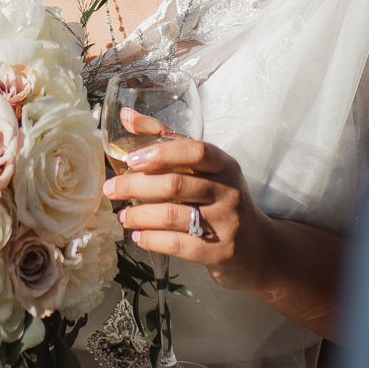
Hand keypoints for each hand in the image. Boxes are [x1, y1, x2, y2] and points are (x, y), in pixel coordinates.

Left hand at [102, 111, 275, 294]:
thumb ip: (167, 140)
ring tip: (122, 216)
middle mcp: (229, 191)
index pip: (195, 151)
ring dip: (138, 216)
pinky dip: (151, 239)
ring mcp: (225, 223)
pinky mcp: (219, 252)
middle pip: (176, 184)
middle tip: (111, 190)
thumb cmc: (221, 199)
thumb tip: (125, 115)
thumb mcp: (205, 169)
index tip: (131, 160)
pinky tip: (137, 236)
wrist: (257, 248)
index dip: (161, 153)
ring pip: (171, 216)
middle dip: (135, 187)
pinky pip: (176, 244)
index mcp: (225, 165)